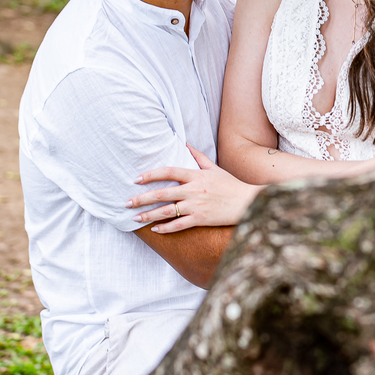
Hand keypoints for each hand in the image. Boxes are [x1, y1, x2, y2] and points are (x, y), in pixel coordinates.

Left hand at [126, 145, 258, 232]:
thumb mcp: (214, 168)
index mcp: (196, 176)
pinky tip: (155, 229)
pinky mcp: (201, 219)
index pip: (169, 172)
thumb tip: (185, 144)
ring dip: (148, 215)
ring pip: (167, 211)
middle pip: (162, 193)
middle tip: (127, 202)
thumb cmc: (231, 185)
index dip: (151, 175)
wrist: (248, 202)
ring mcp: (196, 206)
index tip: (137, 179)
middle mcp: (193, 190)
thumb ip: (198, 157)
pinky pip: (179, 225)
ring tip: (135, 218)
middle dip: (142, 198)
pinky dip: (165, 228)